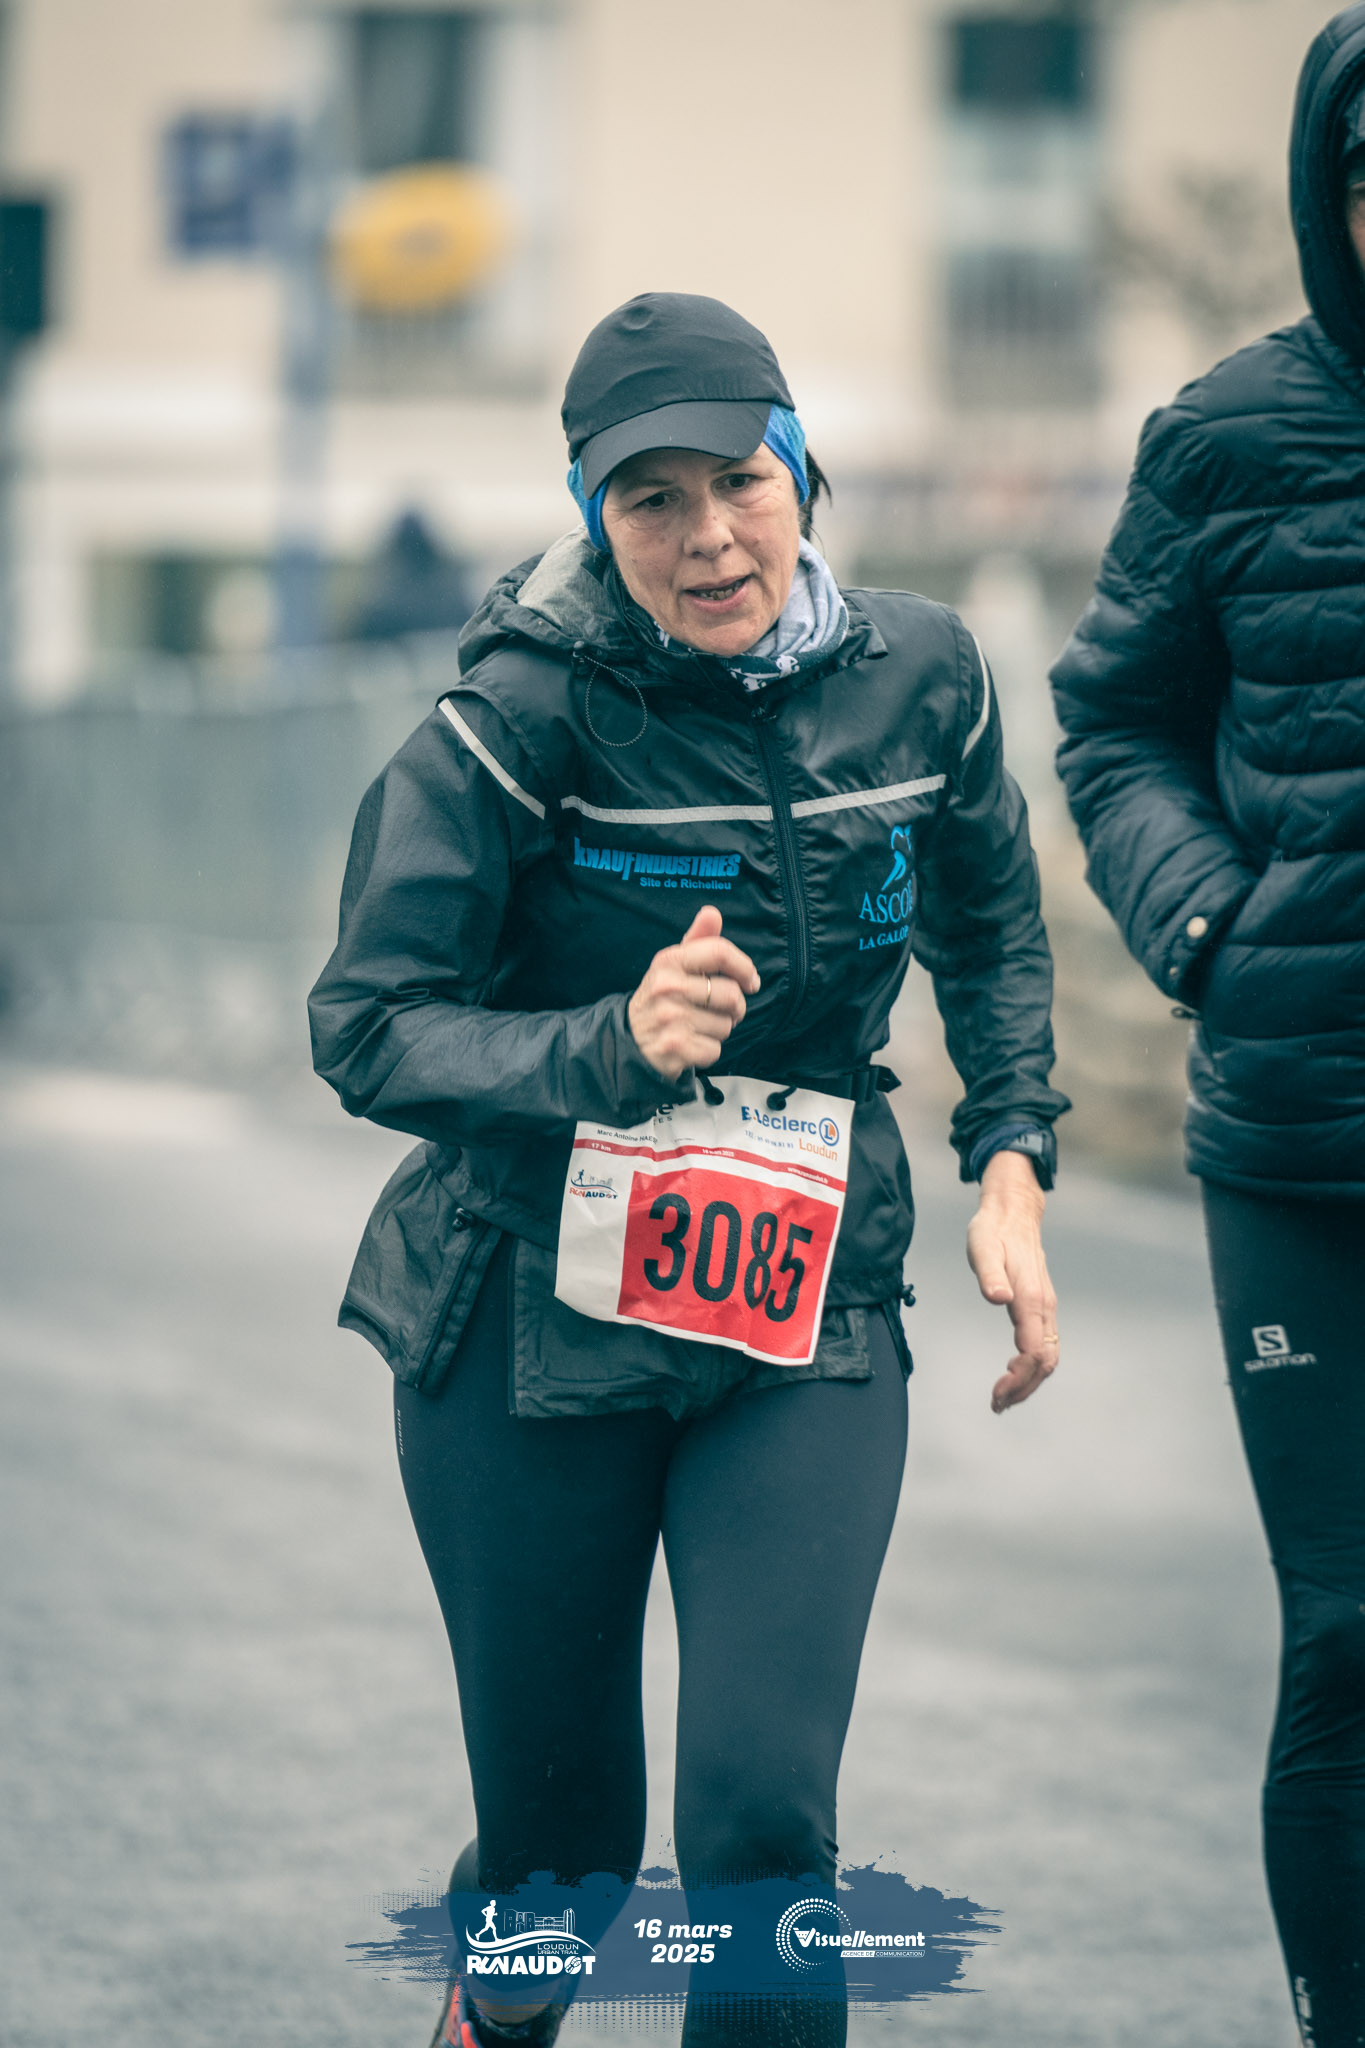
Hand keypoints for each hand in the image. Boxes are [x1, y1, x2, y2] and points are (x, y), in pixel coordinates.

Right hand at [627, 905, 760, 1080]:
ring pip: (725, 1025)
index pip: (719, 952)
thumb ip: (697, 940)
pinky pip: (715, 1049)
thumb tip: (712, 912)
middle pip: (731, 995)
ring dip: (719, 1030)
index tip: (751, 981)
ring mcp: (669, 1018)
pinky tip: (691, 1044)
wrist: (630, 1039)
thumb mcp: (674, 966)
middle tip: (720, 1010)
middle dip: (735, 1007)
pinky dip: (708, 1051)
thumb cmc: (662, 998)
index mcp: (669, 961)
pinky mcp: (673, 1047)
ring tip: (698, 1026)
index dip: (744, 967)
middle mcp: (666, 987)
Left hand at [965, 1150, 1058, 1412]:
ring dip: (1029, 1382)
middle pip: (1045, 1361)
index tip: (995, 1394)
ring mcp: (1046, 1309)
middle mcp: (1044, 1307)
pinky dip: (1031, 1367)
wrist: (1013, 1213)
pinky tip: (1012, 1374)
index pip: (1033, 1352)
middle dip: (1024, 1388)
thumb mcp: (982, 1247)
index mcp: (1031, 1298)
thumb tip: (998, 1298)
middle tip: (996, 1404)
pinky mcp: (1041, 1308)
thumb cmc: (993, 1231)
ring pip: (1049, 1356)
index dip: (1017, 1379)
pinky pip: (1044, 1346)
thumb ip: (989, 1274)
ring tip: (1002, 1398)